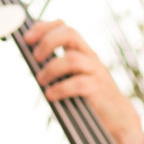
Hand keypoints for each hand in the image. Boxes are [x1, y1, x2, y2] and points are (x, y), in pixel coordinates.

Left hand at [22, 18, 143, 143]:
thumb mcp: (72, 77)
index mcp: (81, 51)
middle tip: (35, 57)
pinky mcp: (99, 89)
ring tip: (40, 80)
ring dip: (51, 69)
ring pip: (73, 59)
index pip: (65, 27)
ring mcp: (96, 72)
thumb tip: (29, 63)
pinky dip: (61, 88)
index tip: (27, 38)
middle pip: (70, 34)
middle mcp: (89, 57)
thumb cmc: (88, 97)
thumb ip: (56, 68)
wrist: (117, 116)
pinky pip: (79, 84)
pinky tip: (50, 95)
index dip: (44, 28)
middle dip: (48, 42)